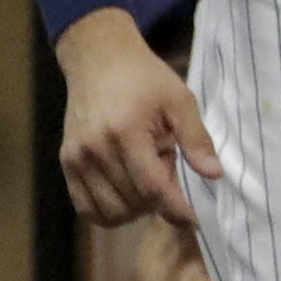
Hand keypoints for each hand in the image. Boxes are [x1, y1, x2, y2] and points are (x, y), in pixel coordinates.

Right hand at [55, 9, 225, 232]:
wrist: (99, 60)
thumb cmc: (145, 78)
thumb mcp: (180, 100)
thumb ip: (196, 139)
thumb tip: (214, 175)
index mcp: (126, 131)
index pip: (152, 187)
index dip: (176, 209)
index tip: (195, 221)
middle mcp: (96, 149)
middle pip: (134, 202)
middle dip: (159, 199)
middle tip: (167, 168)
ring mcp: (76, 159)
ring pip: (111, 212)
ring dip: (136, 208)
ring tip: (147, 176)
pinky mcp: (65, 163)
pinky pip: (86, 209)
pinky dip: (110, 213)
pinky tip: (128, 194)